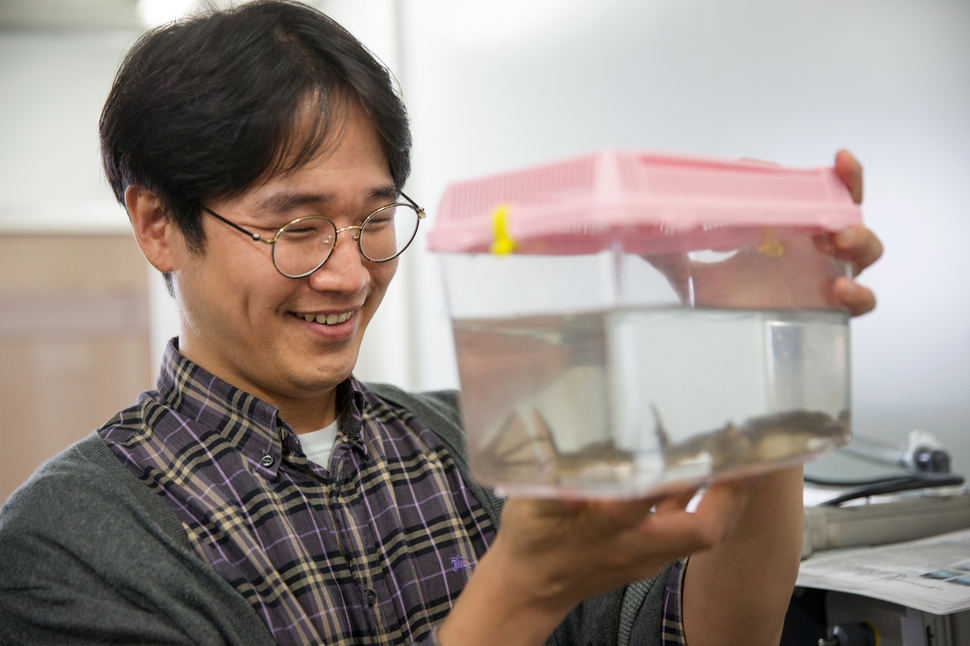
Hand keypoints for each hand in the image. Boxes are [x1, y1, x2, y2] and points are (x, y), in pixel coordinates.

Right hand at [438, 480, 753, 645]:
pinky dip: (703, 501)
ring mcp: (649, 556)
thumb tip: (565, 460)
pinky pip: (689, 530)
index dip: (677, 472)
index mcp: (605, 529)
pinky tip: (704, 472)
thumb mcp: (528, 507)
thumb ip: (551, 483)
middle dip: (732, 493)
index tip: (698, 441)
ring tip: (739, 452)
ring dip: (726, 496)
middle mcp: (636, 546)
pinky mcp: (651, 557)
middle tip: (746, 449)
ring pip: (704, 532)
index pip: (648, 500)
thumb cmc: (530, 542)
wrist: (531, 591)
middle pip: (703, 530)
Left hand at [648, 150, 881, 316]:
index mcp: (782, 231)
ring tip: (839, 238)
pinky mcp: (833, 308)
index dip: (788, 174)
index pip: (801, 191)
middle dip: (848, 187)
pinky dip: (858, 292)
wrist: (739, 354)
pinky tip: (839, 290)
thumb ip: (670, 257)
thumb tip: (631, 236)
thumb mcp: (695, 280)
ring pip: (864, 248)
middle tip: (838, 174)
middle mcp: (809, 248)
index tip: (763, 169)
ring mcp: (826, 274)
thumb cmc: (728, 309)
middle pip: (845, 207)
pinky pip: (862, 298)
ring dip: (859, 236)